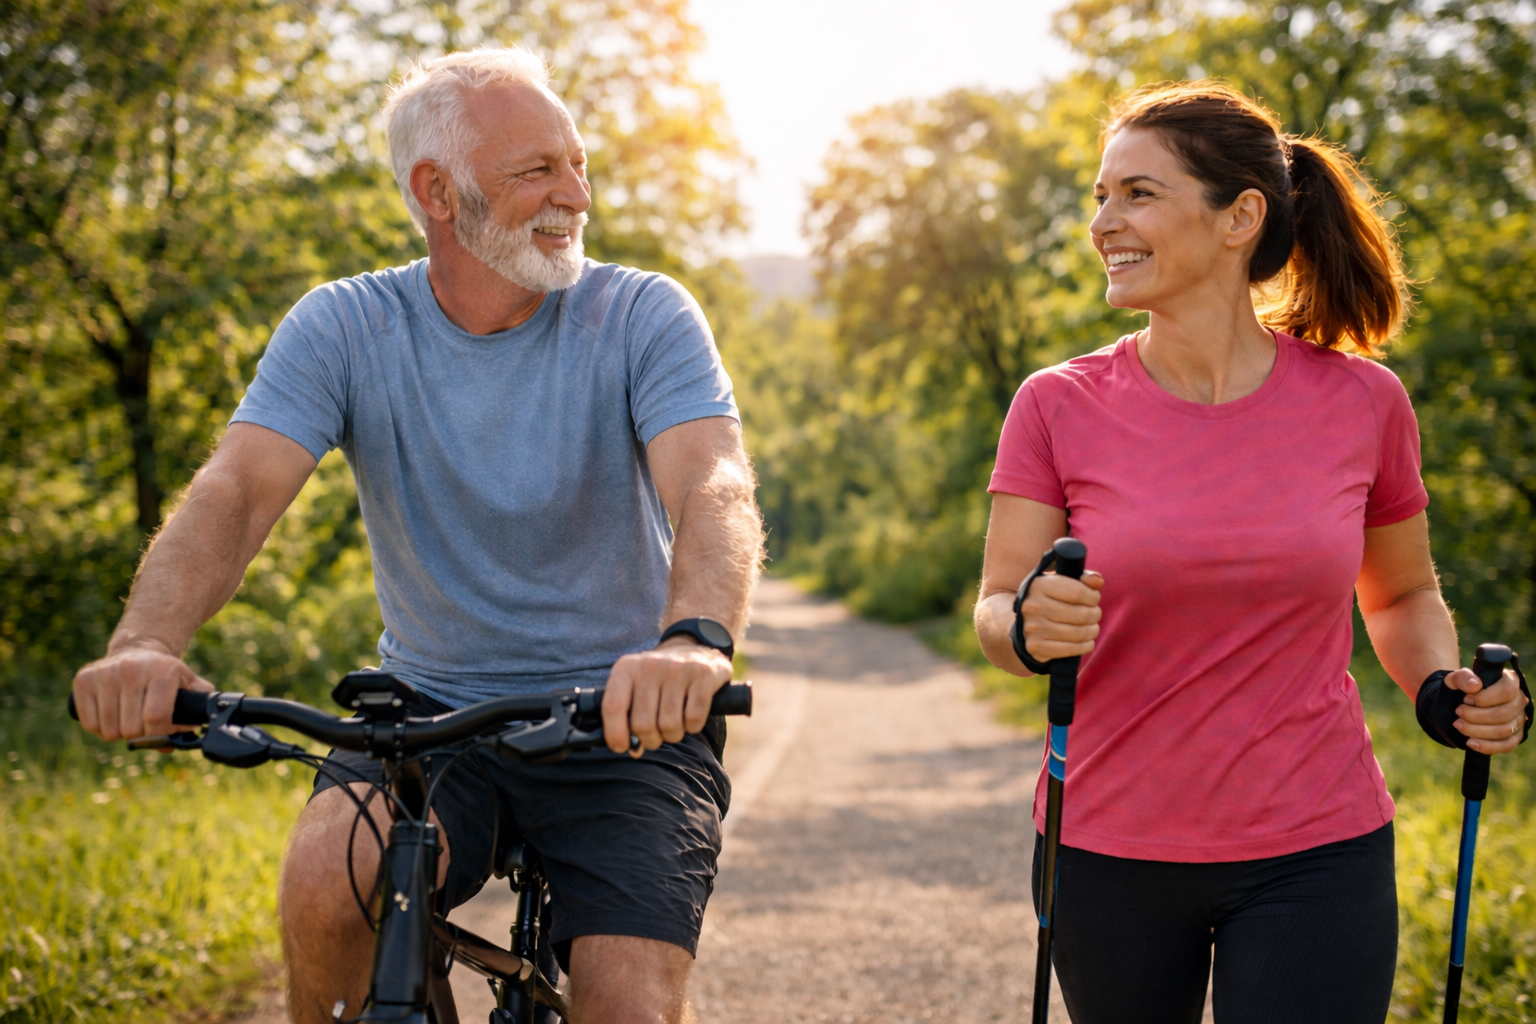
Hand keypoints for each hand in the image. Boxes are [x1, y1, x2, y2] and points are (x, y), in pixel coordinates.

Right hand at [71, 642, 213, 741]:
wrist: (137, 649)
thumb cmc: (164, 673)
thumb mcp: (188, 682)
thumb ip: (198, 704)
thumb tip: (191, 728)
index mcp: (162, 670)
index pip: (156, 718)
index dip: (159, 735)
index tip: (161, 734)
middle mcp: (132, 669)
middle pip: (132, 727)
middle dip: (140, 735)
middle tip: (143, 725)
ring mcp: (105, 673)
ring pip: (109, 730)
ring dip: (119, 734)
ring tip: (127, 719)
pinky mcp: (83, 679)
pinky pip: (89, 724)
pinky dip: (100, 729)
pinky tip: (110, 716)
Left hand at [601, 638, 730, 757]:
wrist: (695, 650)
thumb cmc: (660, 679)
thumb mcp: (636, 687)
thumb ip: (626, 716)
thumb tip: (632, 750)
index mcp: (627, 668)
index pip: (613, 706)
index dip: (615, 734)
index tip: (622, 747)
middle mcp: (650, 665)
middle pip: (643, 724)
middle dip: (651, 739)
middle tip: (657, 734)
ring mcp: (678, 669)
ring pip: (670, 725)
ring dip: (673, 734)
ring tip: (675, 723)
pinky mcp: (703, 675)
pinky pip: (694, 718)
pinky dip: (693, 726)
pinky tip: (691, 716)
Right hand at [1020, 570, 1104, 663]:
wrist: (1025, 623)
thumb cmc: (1050, 600)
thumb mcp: (1062, 583)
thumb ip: (1082, 580)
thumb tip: (1097, 581)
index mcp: (1038, 585)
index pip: (1076, 592)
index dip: (1093, 596)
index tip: (1094, 598)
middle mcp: (1033, 606)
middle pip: (1081, 614)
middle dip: (1095, 614)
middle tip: (1095, 614)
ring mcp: (1033, 628)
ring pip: (1078, 633)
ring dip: (1092, 631)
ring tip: (1092, 628)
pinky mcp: (1036, 647)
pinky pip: (1071, 649)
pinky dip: (1085, 646)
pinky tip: (1087, 641)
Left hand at [1445, 666, 1528, 754]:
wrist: (1457, 704)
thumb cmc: (1460, 689)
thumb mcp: (1455, 679)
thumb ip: (1462, 677)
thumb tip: (1475, 685)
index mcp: (1510, 681)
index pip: (1507, 690)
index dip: (1485, 698)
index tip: (1466, 699)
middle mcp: (1519, 700)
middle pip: (1504, 713)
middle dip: (1476, 716)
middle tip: (1458, 712)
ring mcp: (1519, 719)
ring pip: (1505, 730)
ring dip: (1478, 731)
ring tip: (1459, 725)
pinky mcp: (1515, 735)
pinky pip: (1507, 745)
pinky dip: (1487, 746)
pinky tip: (1470, 742)